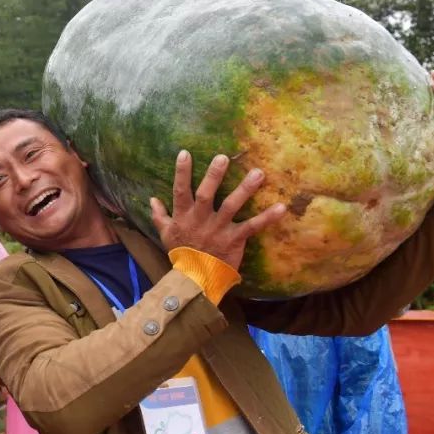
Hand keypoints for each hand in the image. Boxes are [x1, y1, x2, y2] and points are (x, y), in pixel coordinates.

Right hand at [150, 151, 286, 269]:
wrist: (195, 279)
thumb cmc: (181, 254)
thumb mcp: (165, 234)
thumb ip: (159, 215)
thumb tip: (152, 199)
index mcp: (184, 216)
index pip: (180, 191)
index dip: (182, 172)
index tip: (185, 153)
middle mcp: (201, 219)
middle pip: (206, 194)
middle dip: (214, 175)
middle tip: (223, 157)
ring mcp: (218, 229)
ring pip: (232, 205)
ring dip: (245, 189)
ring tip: (258, 173)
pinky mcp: (234, 239)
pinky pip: (252, 227)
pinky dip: (267, 218)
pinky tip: (281, 207)